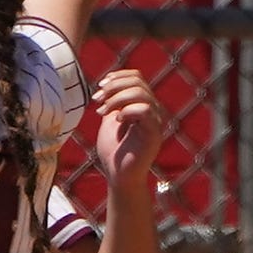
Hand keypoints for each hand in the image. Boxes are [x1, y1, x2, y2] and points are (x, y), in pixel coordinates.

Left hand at [93, 66, 166, 188]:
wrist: (118, 176)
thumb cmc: (114, 151)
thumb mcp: (108, 121)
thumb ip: (112, 104)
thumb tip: (107, 85)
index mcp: (142, 105)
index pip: (137, 77)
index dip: (118, 76)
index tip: (100, 86)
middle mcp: (152, 110)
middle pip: (138, 82)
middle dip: (113, 87)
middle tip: (97, 100)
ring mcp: (155, 121)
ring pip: (141, 94)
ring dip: (117, 98)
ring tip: (102, 111)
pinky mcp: (154, 134)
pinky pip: (145, 111)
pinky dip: (128, 110)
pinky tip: (117, 120)